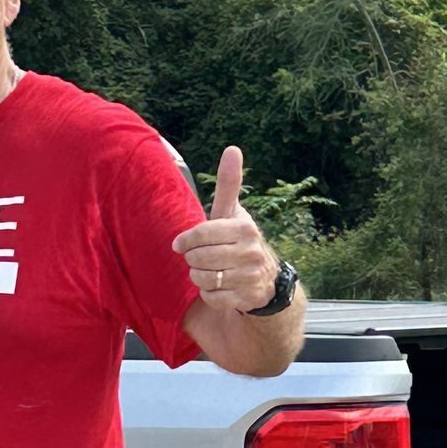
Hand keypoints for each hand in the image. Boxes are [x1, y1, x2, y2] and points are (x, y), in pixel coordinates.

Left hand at [171, 145, 277, 315]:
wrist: (267, 280)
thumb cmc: (239, 241)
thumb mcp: (233, 213)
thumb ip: (229, 184)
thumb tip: (232, 149)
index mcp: (244, 228)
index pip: (201, 234)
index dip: (185, 241)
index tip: (180, 244)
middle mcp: (250, 251)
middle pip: (199, 258)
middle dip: (193, 260)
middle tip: (200, 258)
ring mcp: (250, 276)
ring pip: (204, 279)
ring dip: (200, 277)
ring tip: (209, 271)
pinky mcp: (247, 298)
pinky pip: (213, 298)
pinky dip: (210, 295)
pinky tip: (220, 287)